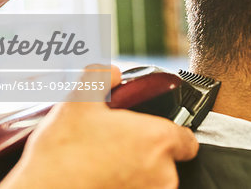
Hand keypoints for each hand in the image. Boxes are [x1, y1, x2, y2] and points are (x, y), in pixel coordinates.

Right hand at [0, 65, 198, 188]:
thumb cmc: (63, 153)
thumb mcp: (79, 101)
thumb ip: (101, 77)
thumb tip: (111, 72)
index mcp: (157, 140)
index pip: (187, 140)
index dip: (173, 133)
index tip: (153, 132)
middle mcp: (162, 174)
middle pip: (167, 161)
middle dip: (146, 152)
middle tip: (118, 145)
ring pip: (152, 180)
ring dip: (136, 171)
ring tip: (106, 162)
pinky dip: (126, 184)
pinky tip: (102, 178)